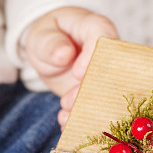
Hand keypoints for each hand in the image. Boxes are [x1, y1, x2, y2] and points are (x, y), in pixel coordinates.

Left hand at [24, 6, 118, 127]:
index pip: (103, 39)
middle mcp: (109, 52)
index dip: (94, 57)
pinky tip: (67, 124)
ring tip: (65, 117)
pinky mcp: (101, 93)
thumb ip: (50, 43)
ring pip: (107, 93)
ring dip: (87, 108)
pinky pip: (99, 106)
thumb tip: (64, 55)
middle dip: (90, 90)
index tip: (77, 74)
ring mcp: (108, 74)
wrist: (52, 51)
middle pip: (111, 71)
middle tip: (67, 102)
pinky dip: (83, 117)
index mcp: (96, 28)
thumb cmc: (49, 37)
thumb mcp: (41, 36)